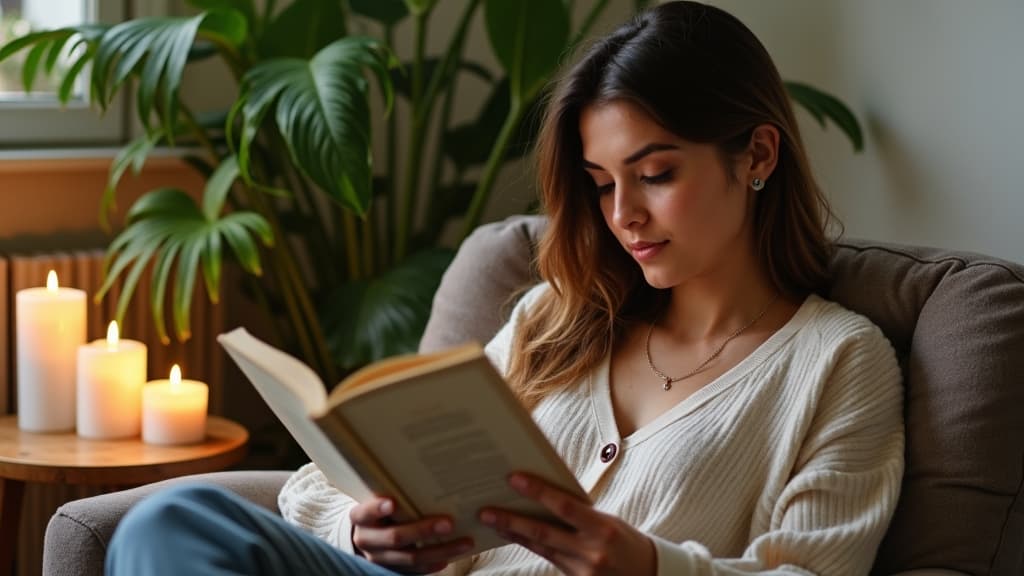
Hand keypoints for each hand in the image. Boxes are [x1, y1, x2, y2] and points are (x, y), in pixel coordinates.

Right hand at [350, 496, 473, 573]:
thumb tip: (426, 478)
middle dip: (423, 530)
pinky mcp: (392, 570)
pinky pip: (415, 570)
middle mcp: (367, 540)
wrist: (367, 535)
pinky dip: (433, 564)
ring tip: (464, 542)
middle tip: (449, 523)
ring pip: (411, 557)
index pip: (365, 513)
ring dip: (440, 550)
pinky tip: (450, 557)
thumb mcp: (379, 498)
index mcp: (361, 518)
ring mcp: (380, 559)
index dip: (377, 508)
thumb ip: (394, 493)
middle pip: (395, 537)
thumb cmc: (379, 509)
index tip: (392, 502)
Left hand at [479, 473, 654, 575]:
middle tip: (486, 510)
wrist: (649, 575)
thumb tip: (545, 496)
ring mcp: (582, 571)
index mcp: (603, 528)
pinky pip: (547, 560)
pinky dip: (529, 546)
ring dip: (514, 534)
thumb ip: (580, 514)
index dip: (538, 492)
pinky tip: (514, 536)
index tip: (514, 478)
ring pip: (540, 548)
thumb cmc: (626, 541)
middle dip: (512, 521)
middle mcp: (591, 552)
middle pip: (543, 533)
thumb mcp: (608, 522)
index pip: (565, 507)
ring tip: (492, 521)